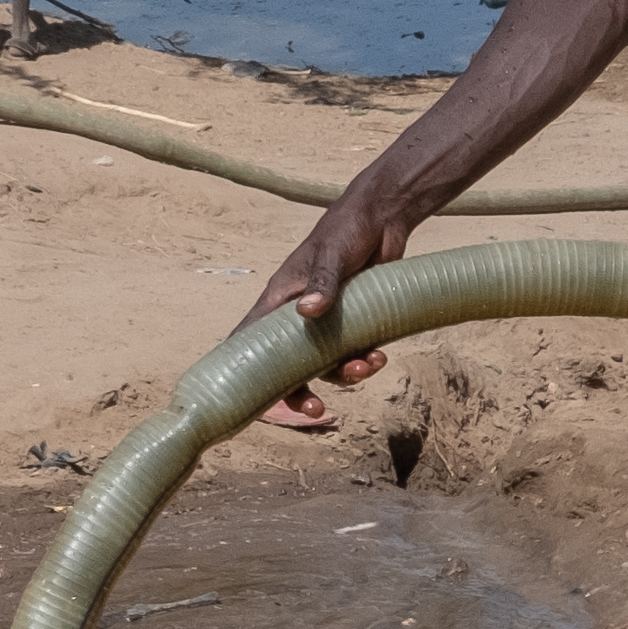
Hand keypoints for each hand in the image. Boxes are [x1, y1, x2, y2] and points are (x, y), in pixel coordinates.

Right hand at [258, 184, 420, 400]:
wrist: (383, 217)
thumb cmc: (346, 229)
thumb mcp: (331, 254)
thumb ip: (322, 283)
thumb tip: (308, 313)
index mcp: (279, 300)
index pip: (250, 340)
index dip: (243, 371)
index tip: (246, 402)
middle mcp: (297, 316)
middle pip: (288, 366)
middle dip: (301, 391)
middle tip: (317, 410)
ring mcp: (326, 321)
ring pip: (326, 363)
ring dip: (346, 374)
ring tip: (370, 366)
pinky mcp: (353, 322)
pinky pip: (353, 353)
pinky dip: (365, 361)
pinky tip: (381, 357)